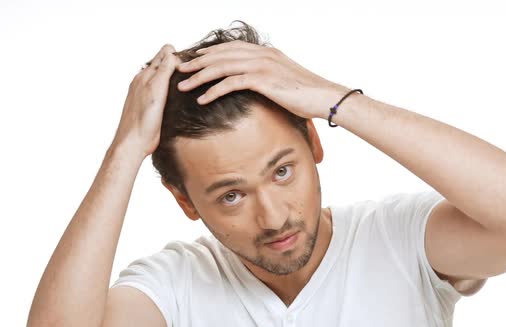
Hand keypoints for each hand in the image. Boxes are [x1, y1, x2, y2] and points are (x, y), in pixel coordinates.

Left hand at [111, 44, 180, 158]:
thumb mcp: (156, 90)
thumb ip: (163, 70)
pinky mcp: (151, 106)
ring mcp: (147, 94)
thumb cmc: (143, 119)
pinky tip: (179, 94)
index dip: (177, 55)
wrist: (134, 142)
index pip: (163, 55)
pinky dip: (171, 88)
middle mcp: (144, 83)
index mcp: (144, 76)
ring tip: (189, 78)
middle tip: (193, 68)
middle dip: (176, 63)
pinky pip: (162, 91)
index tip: (191, 61)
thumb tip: (171, 51)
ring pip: (162, 78)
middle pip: (162, 65)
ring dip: (174, 75)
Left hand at [175, 40, 349, 119]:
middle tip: (179, 69)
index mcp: (265, 53)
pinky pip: (231, 83)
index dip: (209, 52)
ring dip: (199, 76)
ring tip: (184, 85)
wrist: (325, 97)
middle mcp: (261, 54)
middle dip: (197, 61)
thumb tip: (257, 87)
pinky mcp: (263, 80)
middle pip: (220, 55)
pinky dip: (214, 90)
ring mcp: (262, 65)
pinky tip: (202, 99)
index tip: (194, 59)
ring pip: (221, 67)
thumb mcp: (284, 81)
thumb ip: (267, 78)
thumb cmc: (307, 94)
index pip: (230, 48)